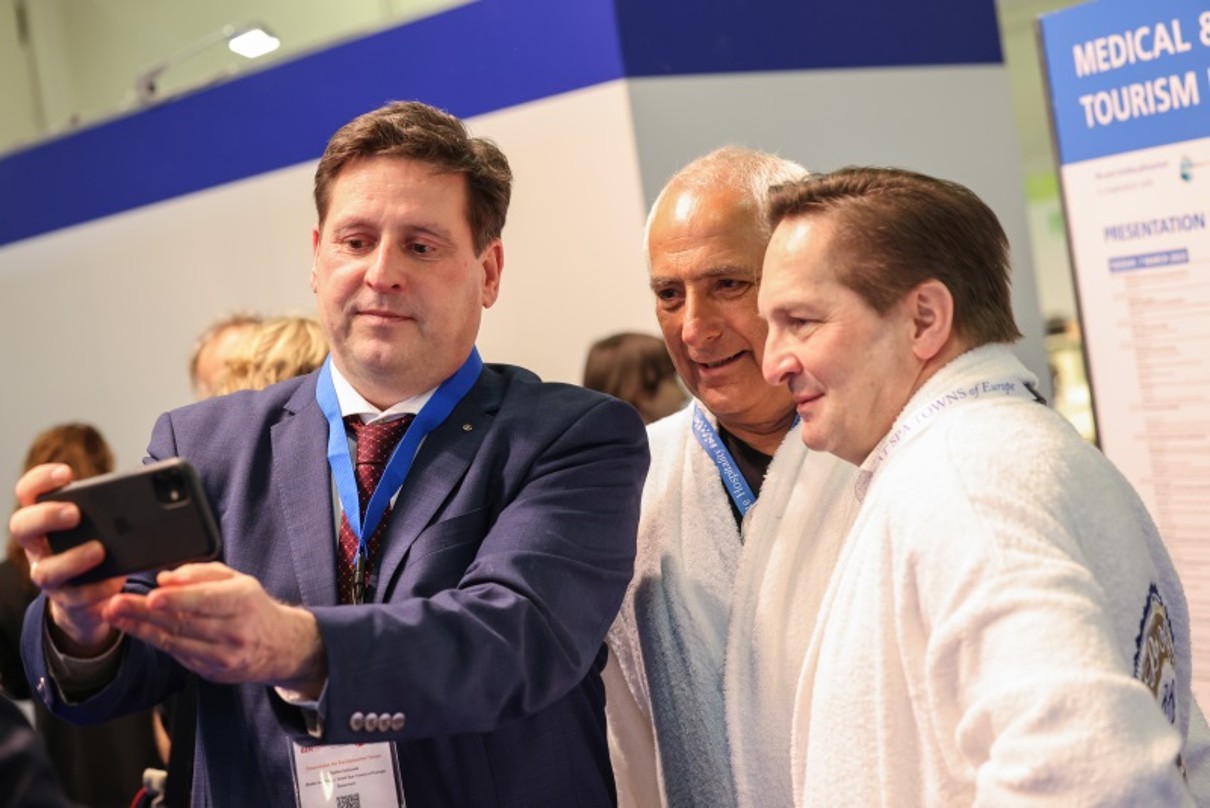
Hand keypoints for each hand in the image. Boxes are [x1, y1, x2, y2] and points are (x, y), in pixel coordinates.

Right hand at [9, 463, 123, 654]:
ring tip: (99, 550)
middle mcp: (39, 547)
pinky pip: (75, 599)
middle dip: (46, 517)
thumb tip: (146, 490)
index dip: (40, 480)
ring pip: (45, 570)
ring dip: (72, 559)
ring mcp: (50, 575)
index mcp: (45, 520)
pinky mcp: (67, 601)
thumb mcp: (100, 524)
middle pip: (22, 527)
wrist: (89, 599)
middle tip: (75, 513)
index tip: (66, 473)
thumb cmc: (97, 547)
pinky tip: (115, 583)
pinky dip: (96, 591)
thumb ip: (111, 508)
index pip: (28, 493)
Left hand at [103, 563, 326, 694]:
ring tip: (114, 615)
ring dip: (141, 628)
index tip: (152, 595)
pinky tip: (135, 629)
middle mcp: (234, 631)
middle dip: (145, 613)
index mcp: (243, 601)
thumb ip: (202, 573)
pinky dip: (153, 640)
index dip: (178, 599)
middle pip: (183, 622)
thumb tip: (166, 578)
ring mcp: (222, 655)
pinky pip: (177, 653)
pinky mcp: (211, 671)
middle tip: (115, 604)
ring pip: (175, 641)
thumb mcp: (238, 580)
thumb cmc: (253, 607)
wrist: (279, 646)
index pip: (207, 600)